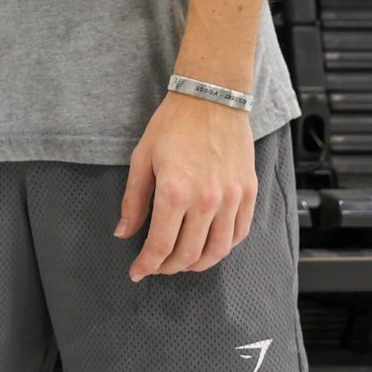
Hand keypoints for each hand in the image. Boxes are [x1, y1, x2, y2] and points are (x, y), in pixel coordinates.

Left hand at [114, 91, 257, 279]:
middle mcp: (206, 200)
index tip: (137, 272)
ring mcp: (231, 198)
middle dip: (169, 267)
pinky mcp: (248, 193)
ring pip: (217, 250)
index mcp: (174, 191)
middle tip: (157, 267)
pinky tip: (209, 246)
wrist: (211, 98)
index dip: (147, 264)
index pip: (160, 244)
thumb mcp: (142, 158)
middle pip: (188, 253)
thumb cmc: (173, 124)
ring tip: (182, 263)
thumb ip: (133, 200)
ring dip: (197, 264)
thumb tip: (123, 233)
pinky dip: (223, 248)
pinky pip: (238, 234)